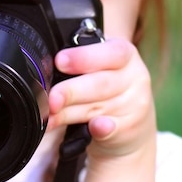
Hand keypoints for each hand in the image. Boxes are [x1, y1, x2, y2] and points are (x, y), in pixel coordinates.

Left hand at [47, 38, 155, 161]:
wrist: (133, 120)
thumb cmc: (108, 84)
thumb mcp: (101, 66)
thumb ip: (81, 63)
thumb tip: (48, 67)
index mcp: (125, 53)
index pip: (109, 52)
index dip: (82, 57)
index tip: (60, 61)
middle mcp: (134, 77)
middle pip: (100, 84)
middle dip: (70, 91)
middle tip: (51, 98)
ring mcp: (134, 104)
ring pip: (97, 108)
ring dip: (68, 114)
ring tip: (49, 116)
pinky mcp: (130, 127)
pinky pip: (111, 128)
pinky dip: (100, 128)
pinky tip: (92, 128)